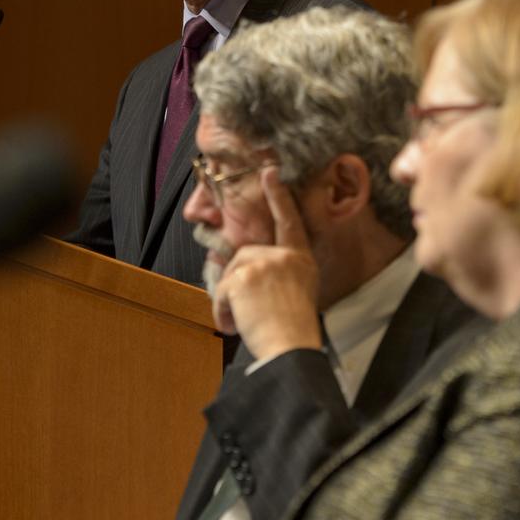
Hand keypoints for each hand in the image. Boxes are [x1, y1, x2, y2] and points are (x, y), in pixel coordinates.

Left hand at [211, 168, 322, 359]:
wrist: (290, 347)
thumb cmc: (294, 329)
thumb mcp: (300, 290)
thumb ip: (281, 272)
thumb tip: (248, 269)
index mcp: (300, 258)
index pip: (289, 221)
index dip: (278, 195)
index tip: (270, 172)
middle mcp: (283, 255)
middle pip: (244, 257)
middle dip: (237, 283)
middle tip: (249, 311)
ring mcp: (262, 263)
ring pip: (230, 275)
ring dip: (230, 301)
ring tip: (246, 321)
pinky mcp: (242, 277)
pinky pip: (220, 292)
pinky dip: (222, 313)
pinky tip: (236, 326)